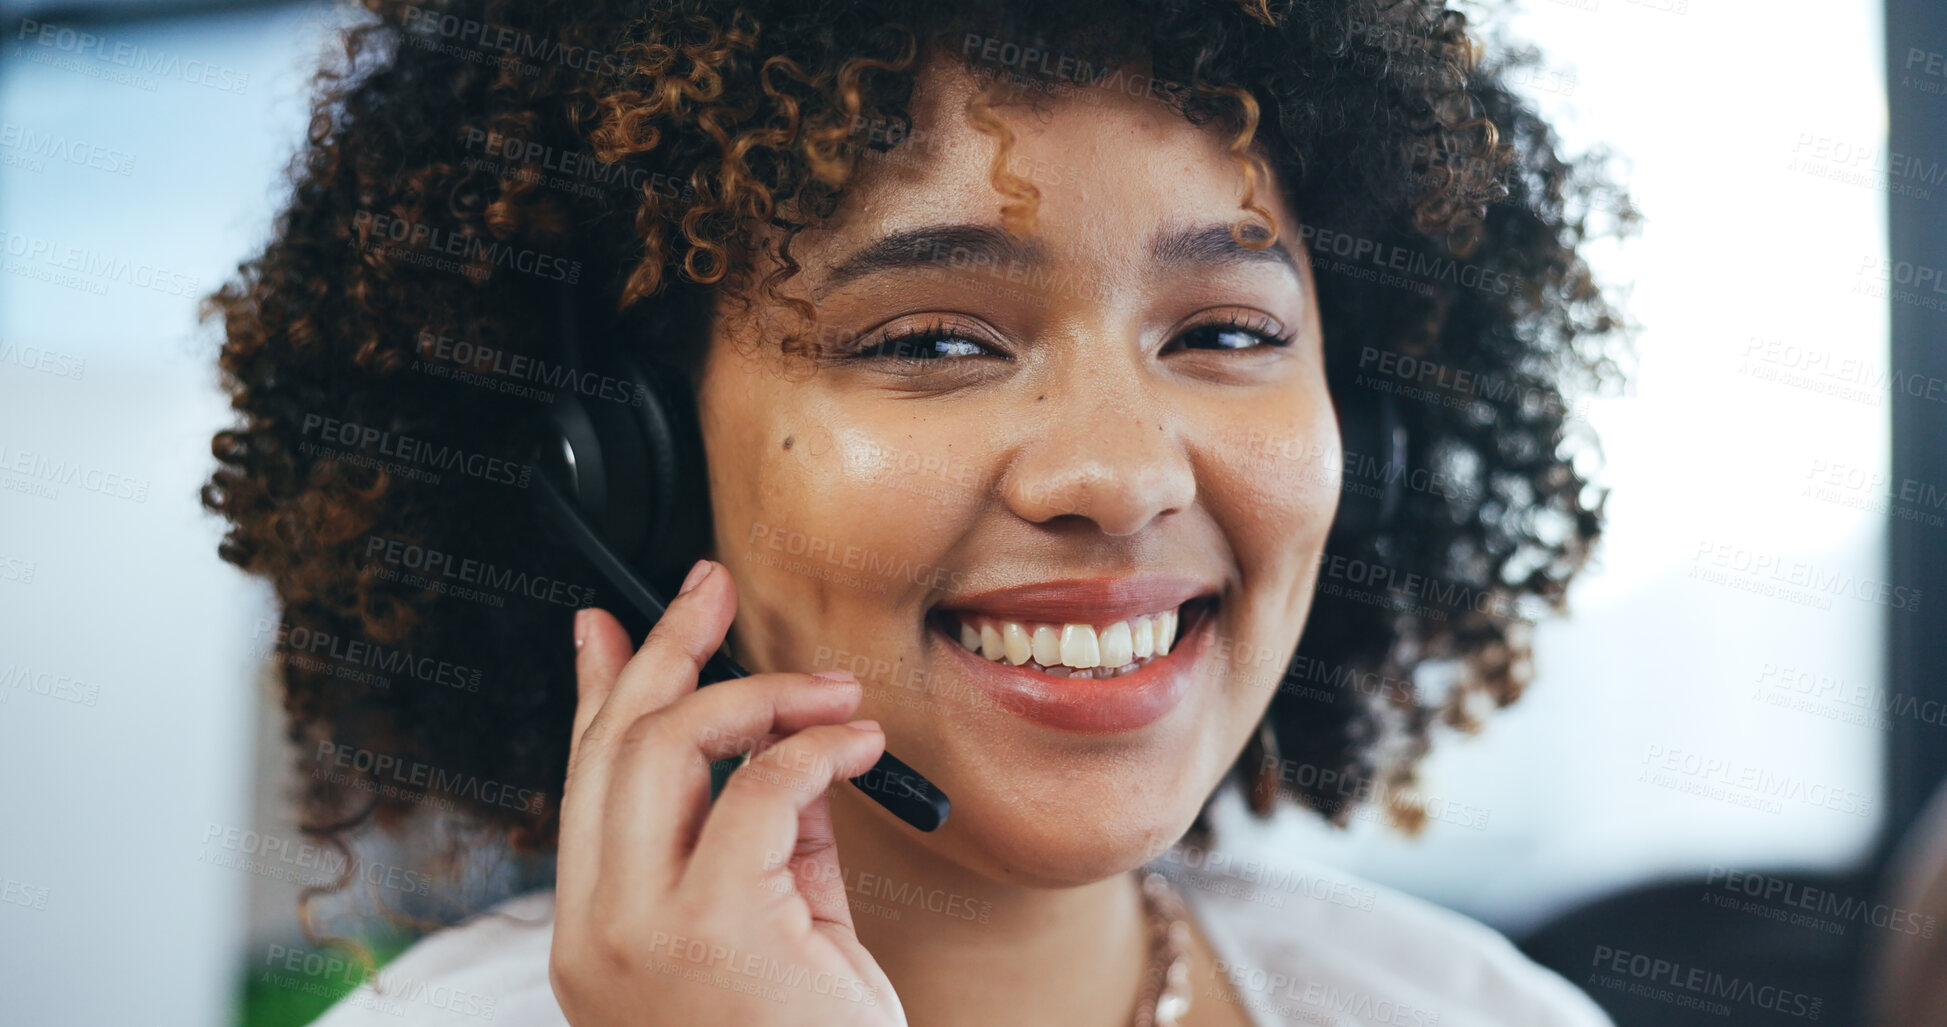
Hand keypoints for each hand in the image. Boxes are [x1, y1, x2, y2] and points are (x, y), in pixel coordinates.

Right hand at [549, 559, 906, 1025]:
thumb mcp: (785, 936)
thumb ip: (769, 844)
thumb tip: (776, 750)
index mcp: (600, 936)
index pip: (585, 782)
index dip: (597, 690)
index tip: (611, 624)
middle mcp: (600, 931)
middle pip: (615, 747)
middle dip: (664, 651)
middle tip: (710, 590)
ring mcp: (642, 932)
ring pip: (664, 750)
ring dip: (753, 692)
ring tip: (826, 688)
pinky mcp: (712, 927)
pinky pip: (757, 789)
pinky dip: (813, 749)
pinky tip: (858, 746)